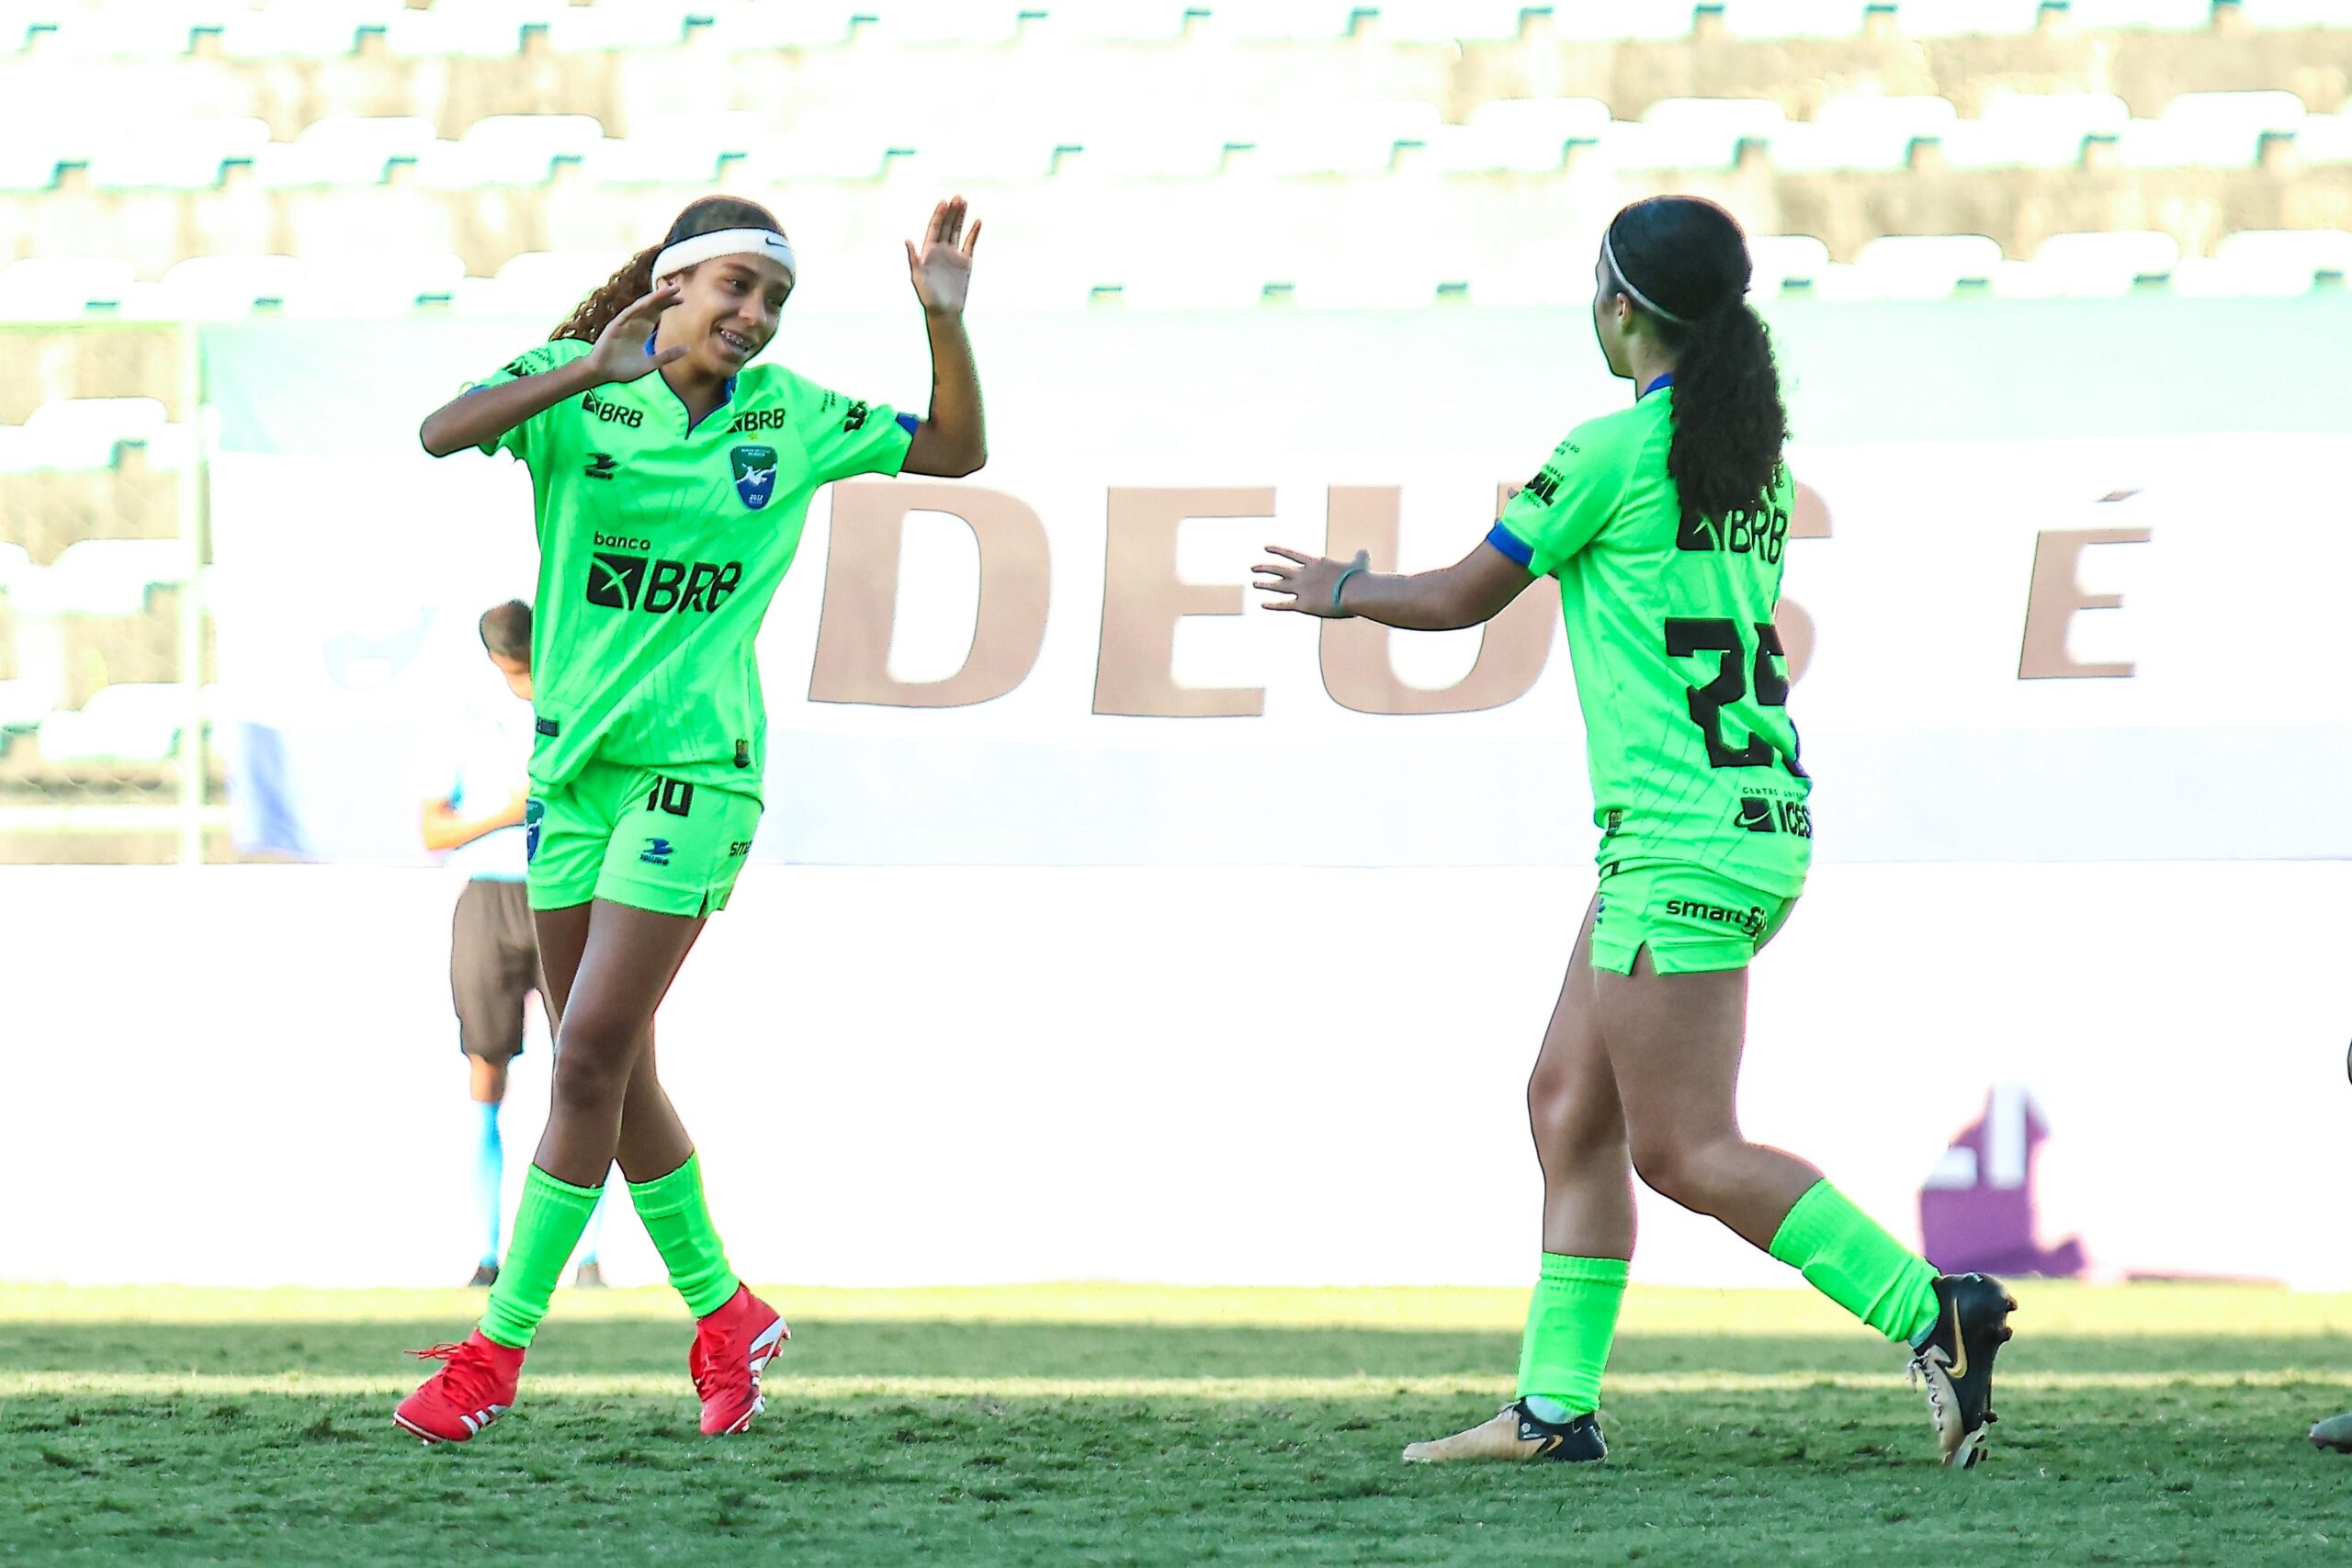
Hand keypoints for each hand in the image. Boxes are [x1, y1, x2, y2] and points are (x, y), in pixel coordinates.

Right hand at [583, 282, 684, 382]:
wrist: (602, 374)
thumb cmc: (623, 369)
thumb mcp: (651, 363)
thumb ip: (667, 355)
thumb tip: (688, 349)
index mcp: (642, 330)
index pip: (657, 312)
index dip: (668, 304)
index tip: (682, 299)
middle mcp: (634, 323)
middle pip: (651, 306)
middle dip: (663, 296)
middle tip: (677, 287)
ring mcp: (624, 323)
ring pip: (640, 307)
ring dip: (653, 298)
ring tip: (666, 289)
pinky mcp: (614, 327)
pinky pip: (626, 315)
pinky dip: (636, 308)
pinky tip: (647, 302)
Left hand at [906, 197, 980, 313]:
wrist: (945, 311)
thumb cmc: (928, 297)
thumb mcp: (917, 277)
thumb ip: (913, 258)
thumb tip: (907, 240)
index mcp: (928, 251)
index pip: (934, 228)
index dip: (939, 215)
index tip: (944, 202)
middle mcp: (941, 250)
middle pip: (947, 226)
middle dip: (952, 211)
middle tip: (958, 197)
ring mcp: (953, 255)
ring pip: (957, 231)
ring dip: (961, 217)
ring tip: (964, 201)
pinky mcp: (965, 262)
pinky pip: (970, 243)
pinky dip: (974, 232)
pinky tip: (977, 221)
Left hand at [1253, 546, 1369, 617]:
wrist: (1355, 592)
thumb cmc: (1359, 578)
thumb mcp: (1360, 563)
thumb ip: (1359, 557)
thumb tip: (1364, 551)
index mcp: (1315, 563)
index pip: (1291, 554)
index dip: (1277, 550)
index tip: (1265, 547)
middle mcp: (1304, 574)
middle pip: (1279, 570)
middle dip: (1265, 568)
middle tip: (1253, 567)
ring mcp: (1301, 589)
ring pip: (1277, 586)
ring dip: (1264, 584)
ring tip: (1254, 583)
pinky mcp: (1303, 605)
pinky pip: (1284, 605)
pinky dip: (1272, 605)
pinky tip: (1263, 604)